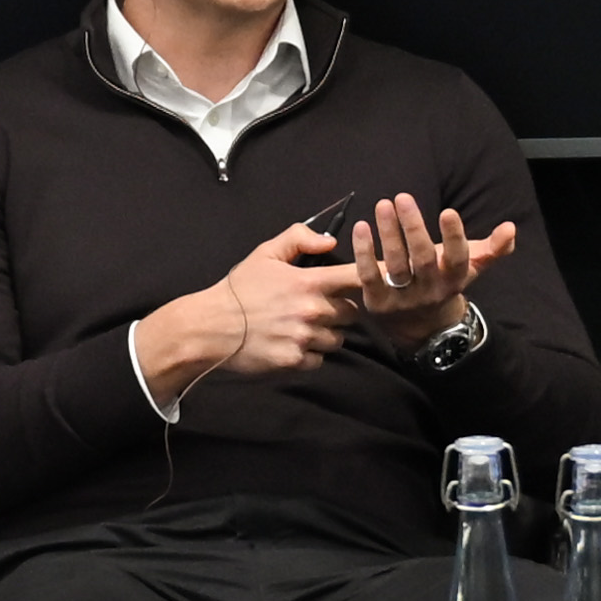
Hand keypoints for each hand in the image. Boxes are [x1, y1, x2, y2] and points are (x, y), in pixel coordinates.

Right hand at [138, 222, 361, 404]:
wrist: (210, 327)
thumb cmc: (239, 289)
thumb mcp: (264, 254)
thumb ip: (298, 239)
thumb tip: (330, 241)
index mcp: (309, 283)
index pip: (357, 278)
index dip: (376, 276)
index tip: (390, 277)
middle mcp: (312, 311)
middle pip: (351, 314)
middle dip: (339, 310)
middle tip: (315, 308)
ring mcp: (305, 338)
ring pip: (337, 339)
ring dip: (325, 334)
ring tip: (299, 327)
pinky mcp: (295, 361)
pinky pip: (319, 360)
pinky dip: (309, 354)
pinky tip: (290, 344)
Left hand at [343, 192, 515, 343]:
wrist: (422, 328)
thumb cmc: (445, 283)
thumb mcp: (471, 268)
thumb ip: (493, 248)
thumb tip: (510, 228)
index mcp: (454, 280)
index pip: (457, 259)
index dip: (454, 237)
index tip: (448, 211)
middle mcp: (430, 291)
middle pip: (423, 259)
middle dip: (413, 227)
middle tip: (402, 197)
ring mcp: (403, 299)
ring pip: (396, 265)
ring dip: (389, 234)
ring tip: (383, 205)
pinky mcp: (377, 302)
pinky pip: (369, 276)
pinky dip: (364, 253)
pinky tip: (361, 227)